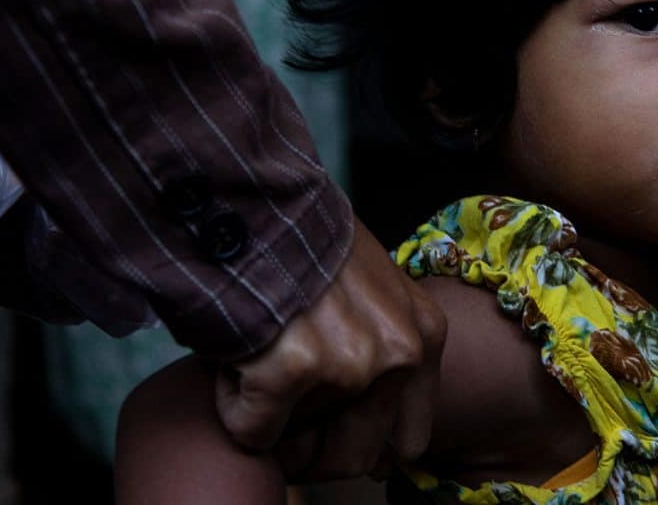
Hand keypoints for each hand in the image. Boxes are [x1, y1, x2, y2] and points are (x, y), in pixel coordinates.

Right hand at [214, 217, 446, 477]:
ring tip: (262, 362)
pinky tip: (236, 356)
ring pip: (302, 449)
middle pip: (357, 458)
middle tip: (282, 416)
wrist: (260, 199)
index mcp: (424, 335)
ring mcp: (349, 365)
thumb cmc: (306, 239)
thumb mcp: (374, 285)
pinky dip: (233, 405)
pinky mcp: (293, 371)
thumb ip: (379, 342)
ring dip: (274, 421)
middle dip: (314, 449)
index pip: (410, 440)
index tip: (331, 428)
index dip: (362, 441)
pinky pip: (253, 432)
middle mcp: (398, 354)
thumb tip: (357, 417)